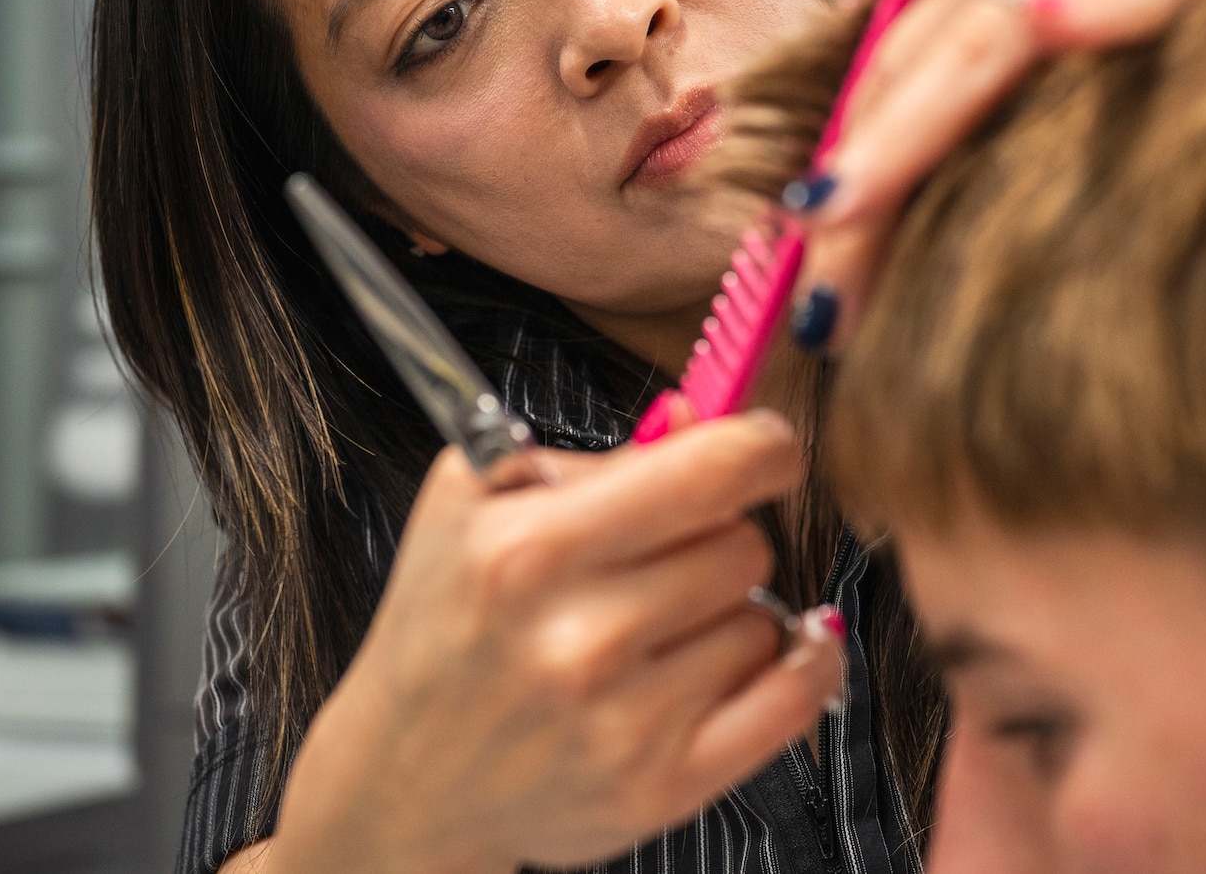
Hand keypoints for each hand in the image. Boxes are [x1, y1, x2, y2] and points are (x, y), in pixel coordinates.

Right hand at [266, 416, 845, 873]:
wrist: (404, 778)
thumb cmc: (445, 625)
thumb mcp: (476, 501)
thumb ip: (594, 453)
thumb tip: (700, 417)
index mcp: (530, 551)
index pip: (711, 470)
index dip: (761, 446)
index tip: (765, 447)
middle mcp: (579, 640)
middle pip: (744, 546)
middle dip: (717, 538)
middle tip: (664, 560)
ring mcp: (623, 724)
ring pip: (763, 620)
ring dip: (728, 615)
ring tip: (658, 632)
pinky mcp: (661, 788)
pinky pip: (792, 701)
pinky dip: (800, 667)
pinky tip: (773, 651)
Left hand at [795, 0, 1205, 337]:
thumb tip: (868, 16)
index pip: (875, 66)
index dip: (829, 163)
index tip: (788, 258)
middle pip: (905, 76)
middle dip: (845, 192)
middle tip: (801, 297)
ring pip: (981, 44)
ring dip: (905, 132)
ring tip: (840, 214)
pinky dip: (1093, 6)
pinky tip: (1053, 38)